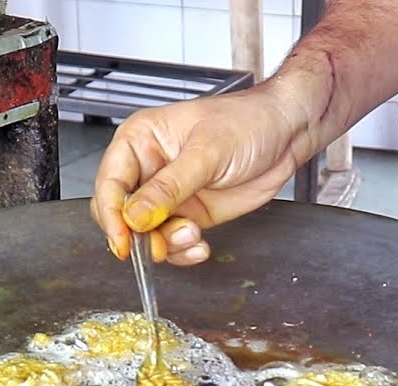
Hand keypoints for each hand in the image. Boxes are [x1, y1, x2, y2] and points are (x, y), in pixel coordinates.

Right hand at [91, 85, 310, 265]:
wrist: (287, 133)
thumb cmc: (248, 122)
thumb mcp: (207, 152)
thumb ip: (169, 187)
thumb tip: (135, 216)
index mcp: (141, 140)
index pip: (110, 183)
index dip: (112, 215)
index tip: (123, 240)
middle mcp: (149, 169)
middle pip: (122, 214)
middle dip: (139, 236)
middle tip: (159, 246)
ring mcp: (170, 195)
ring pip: (147, 234)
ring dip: (167, 245)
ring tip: (193, 236)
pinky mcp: (191, 214)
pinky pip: (174, 241)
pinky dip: (184, 250)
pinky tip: (200, 246)